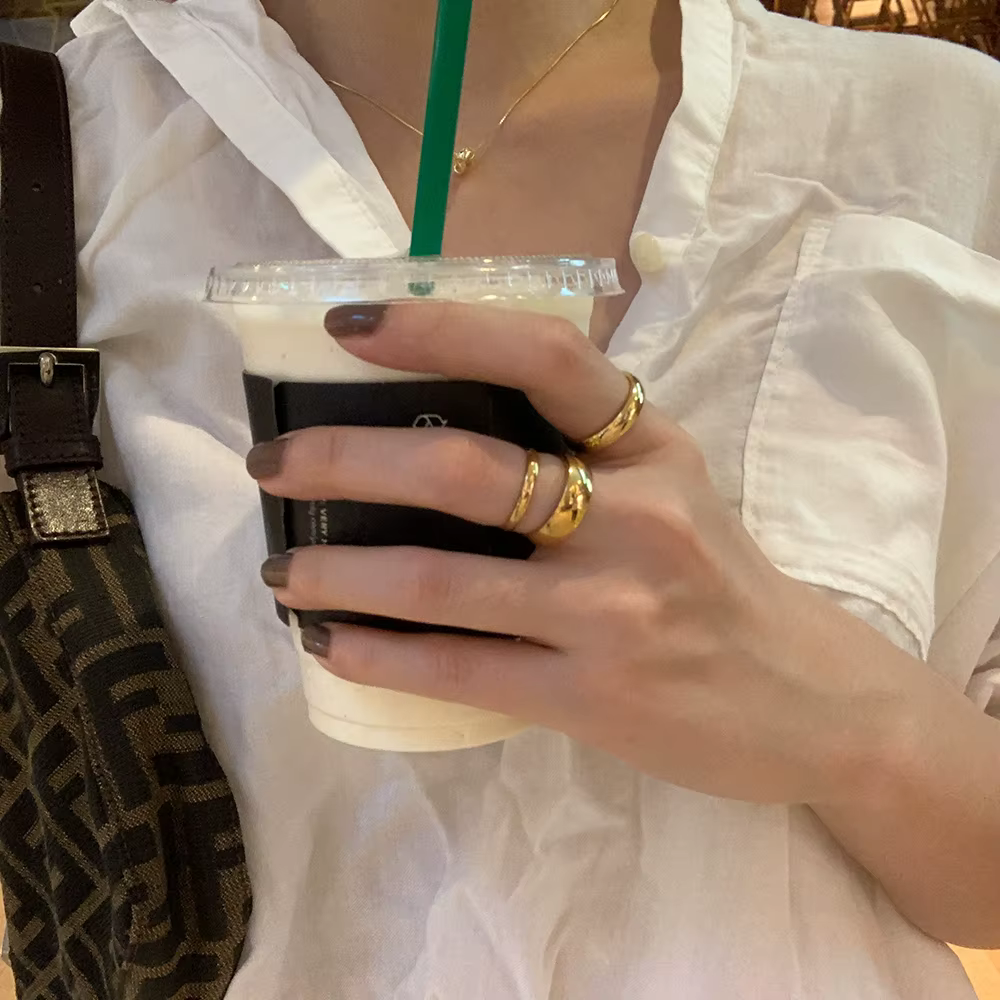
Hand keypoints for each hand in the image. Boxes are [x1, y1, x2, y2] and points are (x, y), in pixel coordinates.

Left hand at [249, 302, 910, 804]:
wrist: (805, 698)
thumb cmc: (720, 580)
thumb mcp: (673, 483)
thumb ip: (585, 447)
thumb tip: (441, 417)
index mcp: (652, 443)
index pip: (543, 355)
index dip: (438, 328)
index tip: (346, 324)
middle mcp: (635, 515)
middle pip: (462, 470)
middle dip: (342, 459)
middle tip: (271, 462)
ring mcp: (610, 611)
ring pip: (437, 579)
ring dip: (335, 570)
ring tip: (279, 566)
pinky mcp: (590, 696)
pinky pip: (455, 667)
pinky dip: (376, 653)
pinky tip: (329, 641)